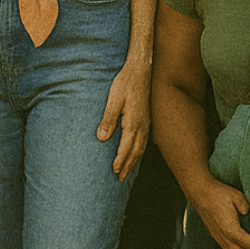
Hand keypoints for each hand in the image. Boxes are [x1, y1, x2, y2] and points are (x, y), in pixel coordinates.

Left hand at [96, 60, 150, 179]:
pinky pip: (145, 140)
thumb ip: (108, 119)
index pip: (126, 147)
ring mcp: (146, 122)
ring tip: (127, 171)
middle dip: (128, 166)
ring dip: (134, 161)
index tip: (114, 171)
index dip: (120, 160)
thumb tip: (102, 138)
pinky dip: (140, 151)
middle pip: (136, 151)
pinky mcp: (147, 118)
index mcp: (133, 122)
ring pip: (141, 147)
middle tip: (120, 179)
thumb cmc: (125, 82)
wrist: (141, 69)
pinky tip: (136, 153)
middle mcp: (142, 125)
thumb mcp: (114, 99)